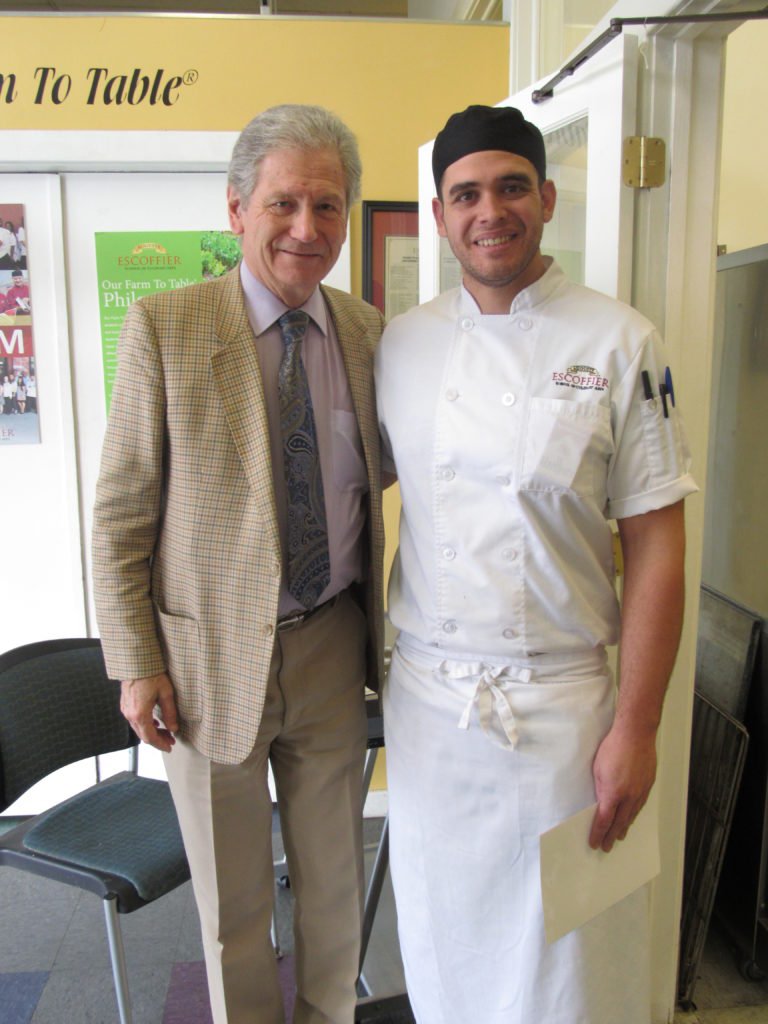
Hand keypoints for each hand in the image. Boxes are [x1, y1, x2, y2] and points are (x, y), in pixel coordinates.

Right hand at [120, 673, 178, 752]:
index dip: (160, 744)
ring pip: (138, 729)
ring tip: (165, 732)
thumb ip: (170, 713)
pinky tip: (155, 723)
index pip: (150, 737)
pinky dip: (145, 725)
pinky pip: (134, 721)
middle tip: (170, 741)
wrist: (136, 663)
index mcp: (140, 714)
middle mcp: (130, 715)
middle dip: (158, 740)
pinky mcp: (125, 705)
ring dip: (152, 733)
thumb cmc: (151, 675)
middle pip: (143, 735)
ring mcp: (126, 710)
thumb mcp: (166, 694)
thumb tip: (174, 728)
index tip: (170, 747)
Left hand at [589, 726, 656, 851]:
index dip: (598, 833)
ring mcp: (640, 791)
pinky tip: (631, 816)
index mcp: (613, 794)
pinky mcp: (648, 785)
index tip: (595, 842)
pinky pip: (640, 805)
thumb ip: (600, 789)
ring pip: (632, 815)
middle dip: (612, 836)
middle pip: (619, 822)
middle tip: (607, 846)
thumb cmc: (613, 748)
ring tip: (619, 836)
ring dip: (624, 827)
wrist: (635, 735)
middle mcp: (629, 796)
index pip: (604, 820)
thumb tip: (601, 802)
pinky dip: (634, 814)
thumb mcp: (598, 769)